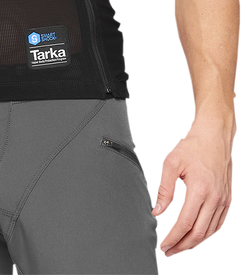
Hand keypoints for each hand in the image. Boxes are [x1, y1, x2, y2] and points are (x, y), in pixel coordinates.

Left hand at [151, 115, 236, 259]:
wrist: (215, 134)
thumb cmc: (193, 145)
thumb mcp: (171, 163)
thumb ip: (164, 189)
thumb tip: (157, 211)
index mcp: (199, 189)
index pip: (184, 224)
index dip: (172, 238)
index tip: (163, 245)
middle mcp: (215, 198)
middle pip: (198, 233)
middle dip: (182, 246)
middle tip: (170, 252)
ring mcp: (224, 200)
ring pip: (210, 232)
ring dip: (195, 244)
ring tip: (181, 248)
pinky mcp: (229, 199)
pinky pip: (220, 224)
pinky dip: (209, 235)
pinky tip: (199, 238)